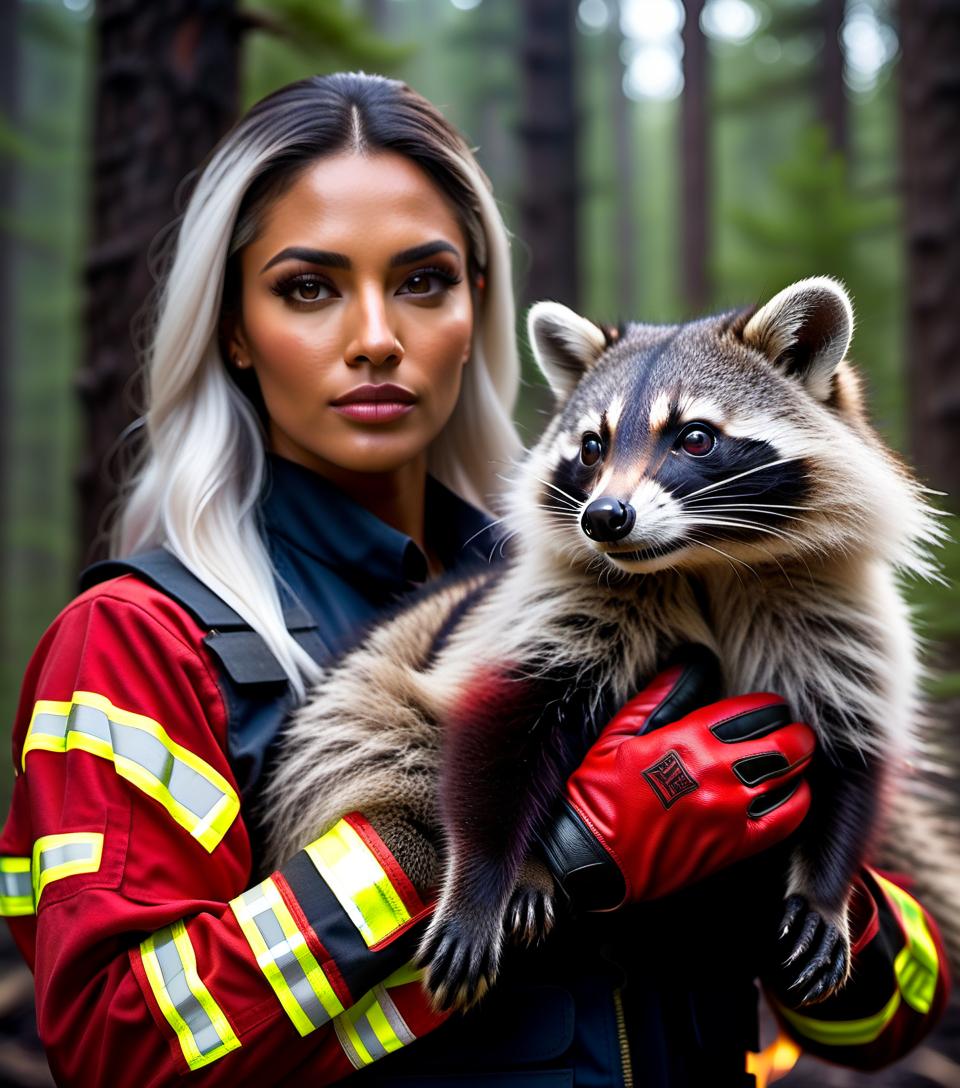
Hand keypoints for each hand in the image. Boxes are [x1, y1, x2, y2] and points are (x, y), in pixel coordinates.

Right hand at [538, 646, 815, 909]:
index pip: (750, 711)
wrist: (593, 860)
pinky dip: (798, 801)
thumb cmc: (600, 794)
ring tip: (798, 757)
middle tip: (797, 730)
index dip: (769, 706)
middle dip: (795, 733)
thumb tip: (688, 662)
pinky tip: (794, 792)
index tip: (774, 706)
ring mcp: (730, 811)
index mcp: (687, 740)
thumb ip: (659, 696)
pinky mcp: (734, 847)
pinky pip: (785, 820)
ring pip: (789, 778)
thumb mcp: (618, 735)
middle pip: (782, 743)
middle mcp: (716, 772)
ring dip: (800, 763)